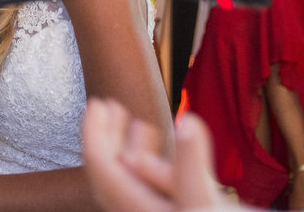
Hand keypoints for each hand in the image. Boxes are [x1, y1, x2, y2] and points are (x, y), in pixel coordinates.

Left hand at [82, 98, 226, 211]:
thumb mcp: (208, 206)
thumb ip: (193, 168)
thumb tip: (188, 122)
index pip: (104, 171)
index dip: (95, 134)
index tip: (97, 103)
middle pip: (111, 177)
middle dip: (106, 138)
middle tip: (106, 105)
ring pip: (133, 186)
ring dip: (131, 150)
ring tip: (139, 124)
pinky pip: (154, 196)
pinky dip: (155, 170)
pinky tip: (167, 157)